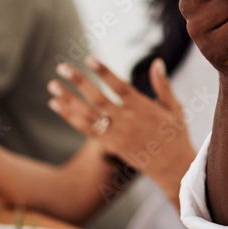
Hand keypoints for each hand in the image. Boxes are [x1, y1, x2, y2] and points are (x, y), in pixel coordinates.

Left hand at [48, 56, 196, 193]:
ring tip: (52, 85)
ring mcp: (117, 135)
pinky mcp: (110, 145)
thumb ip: (162, 85)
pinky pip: (85, 130)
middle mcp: (127, 121)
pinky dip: (69, 117)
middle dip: (79, 82)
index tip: (89, 59)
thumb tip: (157, 62)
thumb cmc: (175, 134)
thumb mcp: (174, 108)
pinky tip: (56, 104)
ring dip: (68, 100)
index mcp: (143, 108)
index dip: (104, 73)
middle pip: (98, 99)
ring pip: (87, 115)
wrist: (173, 169)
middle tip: (62, 67)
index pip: (119, 86)